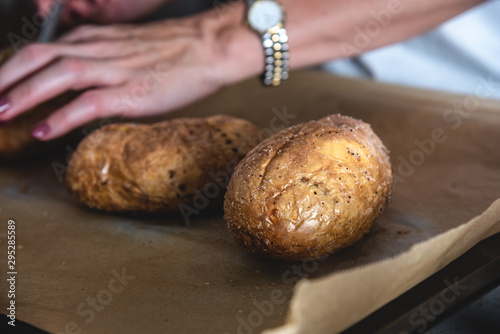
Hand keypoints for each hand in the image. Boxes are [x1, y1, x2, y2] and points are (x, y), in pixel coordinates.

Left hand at [0, 4, 261, 139]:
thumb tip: (84, 85)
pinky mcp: (132, 90)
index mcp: (95, 38)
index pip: (43, 48)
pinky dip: (61, 116)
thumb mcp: (128, 48)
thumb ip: (101, 60)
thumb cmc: (175, 50)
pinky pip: (88, 102)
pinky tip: (43, 132)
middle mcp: (97, 48)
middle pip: (38, 56)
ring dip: (22, 94)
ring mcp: (114, 68)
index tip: (0, 86)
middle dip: (5, 78)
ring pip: (56, 75)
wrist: (209, 46)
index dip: (13, 67)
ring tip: (0, 114)